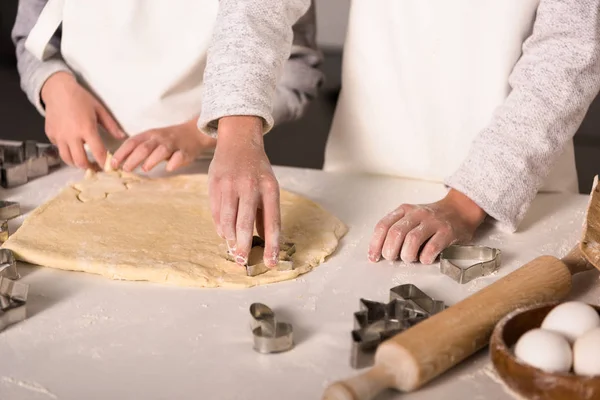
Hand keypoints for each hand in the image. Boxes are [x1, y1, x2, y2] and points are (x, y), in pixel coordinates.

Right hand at [41, 72, 125, 167]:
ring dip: (76, 163)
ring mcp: (59, 136)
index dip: (104, 163)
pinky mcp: (50, 135)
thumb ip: (111, 125)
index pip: (98, 152)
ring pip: (67, 159)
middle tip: (95, 167)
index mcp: (86, 129)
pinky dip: (66, 151)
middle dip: (90, 167)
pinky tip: (72, 147)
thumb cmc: (80, 98)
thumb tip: (122, 137)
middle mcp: (72, 135)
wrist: (58, 90)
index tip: (109, 167)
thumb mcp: (99, 110)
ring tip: (84, 162)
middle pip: (80, 161)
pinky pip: (59, 149)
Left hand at [111, 118, 216, 171]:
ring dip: (152, 159)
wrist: (194, 132)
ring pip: (161, 150)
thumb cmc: (168, 139)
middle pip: (144, 147)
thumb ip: (138, 149)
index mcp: (149, 135)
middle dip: (133, 158)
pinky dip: (174, 162)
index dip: (122, 153)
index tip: (113, 164)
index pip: (132, 142)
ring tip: (145, 169)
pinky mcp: (185, 152)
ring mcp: (173, 144)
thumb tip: (119, 162)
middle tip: (125, 169)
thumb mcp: (152, 140)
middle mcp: (159, 138)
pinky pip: (180, 156)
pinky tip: (169, 168)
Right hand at [208, 116, 280, 268]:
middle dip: (243, 247)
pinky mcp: (214, 184)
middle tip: (242, 260)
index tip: (270, 263)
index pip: (272, 223)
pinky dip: (220, 226)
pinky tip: (224, 233)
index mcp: (269, 188)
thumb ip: (266, 214)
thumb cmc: (257, 169)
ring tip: (232, 248)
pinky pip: (216, 213)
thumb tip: (266, 242)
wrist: (238, 141)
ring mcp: (230, 185)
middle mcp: (250, 186)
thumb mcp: (269, 187)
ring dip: (229, 238)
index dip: (272, 245)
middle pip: (245, 224)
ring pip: (227, 221)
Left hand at [368, 189, 486, 263]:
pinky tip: (425, 259)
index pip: (383, 226)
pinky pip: (432, 248)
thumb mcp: (411, 217)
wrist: (460, 210)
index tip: (373, 257)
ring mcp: (433, 222)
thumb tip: (379, 251)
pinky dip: (425, 258)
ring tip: (410, 258)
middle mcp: (417, 214)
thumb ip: (396, 229)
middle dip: (390, 250)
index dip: (375, 244)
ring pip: (412, 240)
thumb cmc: (432, 219)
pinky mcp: (447, 232)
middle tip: (392, 258)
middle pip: (396, 233)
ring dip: (407, 255)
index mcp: (404, 210)